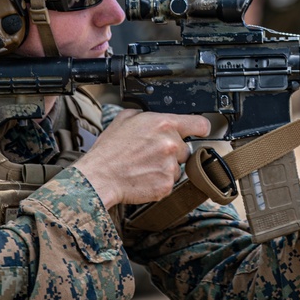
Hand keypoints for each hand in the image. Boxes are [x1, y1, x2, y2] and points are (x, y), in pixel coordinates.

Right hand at [74, 110, 210, 207]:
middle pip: (185, 148)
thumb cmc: (110, 149)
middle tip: (152, 154)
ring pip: (178, 167)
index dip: (200, 129)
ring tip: (144, 166)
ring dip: (166, 167)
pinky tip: (144, 176)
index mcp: (164, 124)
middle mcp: (171, 144)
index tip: (199, 132)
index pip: (200, 124)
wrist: (100, 176)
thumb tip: (156, 115)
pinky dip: (159, 181)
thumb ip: (147, 114)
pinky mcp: (166, 185)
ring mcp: (170, 166)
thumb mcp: (125, 118)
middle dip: (173, 151)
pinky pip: (169, 182)